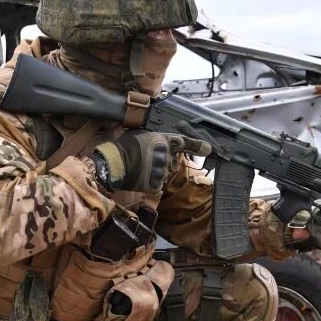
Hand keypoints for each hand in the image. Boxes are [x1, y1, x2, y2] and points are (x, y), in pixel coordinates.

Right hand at [92, 131, 210, 192]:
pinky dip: (150, 184)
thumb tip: (164, 142)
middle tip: (145, 160)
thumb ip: (156, 139)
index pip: (183, 142)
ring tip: (140, 169)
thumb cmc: (122, 148)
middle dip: (162, 161)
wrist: (112, 165)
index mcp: (162, 140)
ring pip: (164, 174)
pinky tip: (140, 178)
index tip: (208, 149)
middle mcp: (165, 155)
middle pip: (171, 161)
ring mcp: (162, 171)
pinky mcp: (156, 184)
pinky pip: (157, 185)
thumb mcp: (140, 134)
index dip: (197, 145)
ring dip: (155, 173)